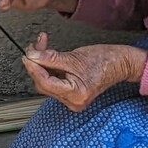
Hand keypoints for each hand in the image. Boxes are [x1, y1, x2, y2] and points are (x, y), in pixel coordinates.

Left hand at [21, 34, 146, 113]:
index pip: (45, 82)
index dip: (33, 67)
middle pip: (43, 83)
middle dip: (37, 64)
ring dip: (42, 63)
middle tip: (34, 46)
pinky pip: (54, 81)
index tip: (26, 54)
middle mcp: (73, 101)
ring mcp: (72, 99)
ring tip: (42, 45)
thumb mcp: (74, 57)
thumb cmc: (104, 60)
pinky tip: (48, 55)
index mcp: (75, 94)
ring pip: (47, 82)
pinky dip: (49, 68)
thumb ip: (50, 58)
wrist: (120, 63)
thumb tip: (31, 56)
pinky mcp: (71, 94)